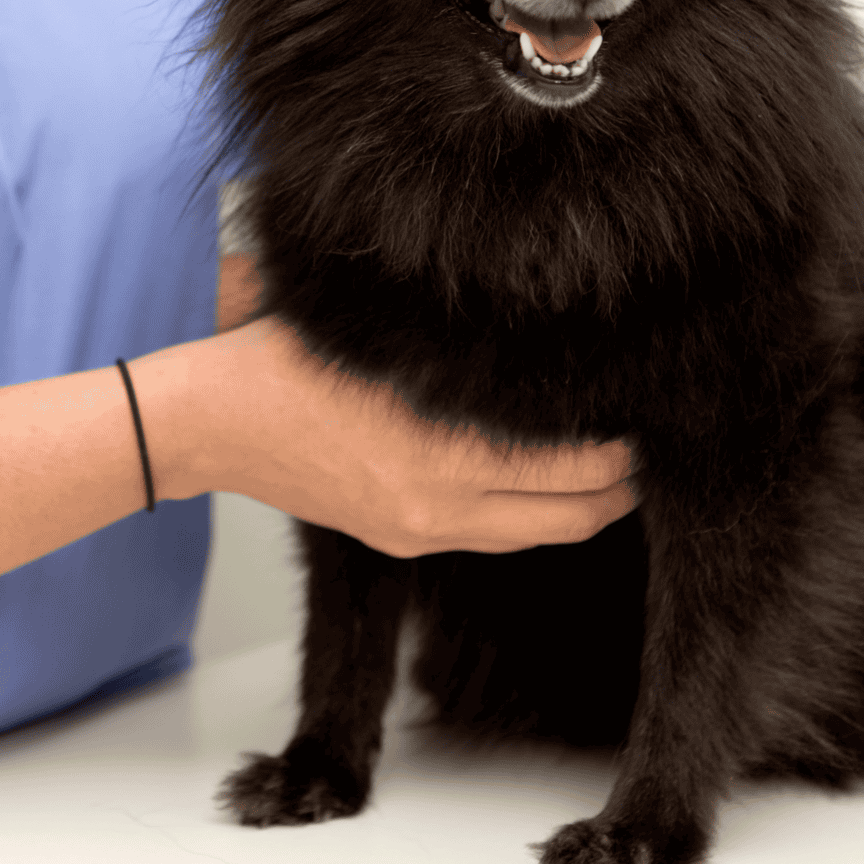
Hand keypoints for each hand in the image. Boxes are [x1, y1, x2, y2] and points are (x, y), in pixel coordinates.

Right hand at [182, 315, 637, 556]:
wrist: (214, 422)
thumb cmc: (285, 364)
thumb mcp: (382, 339)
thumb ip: (457, 347)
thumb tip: (530, 327)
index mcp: (442, 452)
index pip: (570, 467)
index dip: (620, 451)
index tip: (643, 420)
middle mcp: (439, 503)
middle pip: (568, 517)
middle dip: (619, 492)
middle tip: (648, 457)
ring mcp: (417, 527)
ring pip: (532, 535)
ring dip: (579, 511)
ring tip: (613, 479)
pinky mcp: (397, 537)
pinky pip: (487, 536)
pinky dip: (528, 518)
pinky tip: (541, 489)